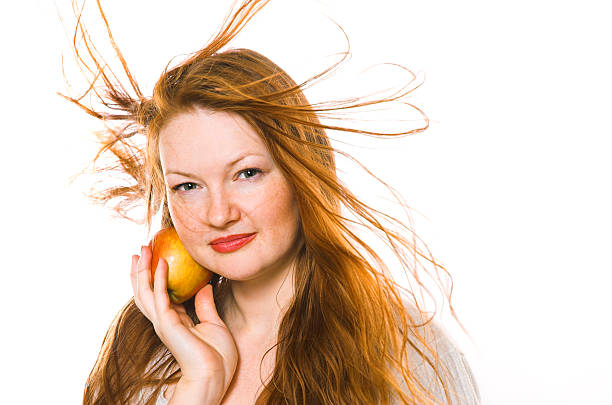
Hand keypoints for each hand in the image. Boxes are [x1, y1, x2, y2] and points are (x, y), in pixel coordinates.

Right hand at [131, 246, 237, 401]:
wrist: (215, 376)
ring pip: (146, 292)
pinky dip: (159, 278)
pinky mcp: (168, 323)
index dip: (153, 277)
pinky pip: (160, 296)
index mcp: (175, 321)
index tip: (154, 258)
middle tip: (141, 249)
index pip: (158, 294)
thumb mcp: (214, 324)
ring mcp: (163, 322)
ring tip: (143, 250)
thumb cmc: (218, 357)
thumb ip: (205, 305)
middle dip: (141, 270)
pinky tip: (162, 263)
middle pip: (145, 291)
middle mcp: (164, 320)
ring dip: (143, 269)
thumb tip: (204, 287)